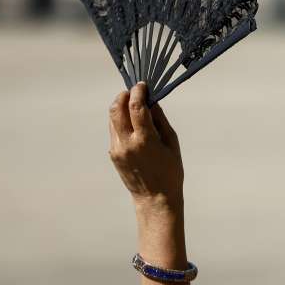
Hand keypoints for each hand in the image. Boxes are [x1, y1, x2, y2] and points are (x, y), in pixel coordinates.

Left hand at [108, 82, 183, 209]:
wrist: (155, 199)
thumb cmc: (170, 171)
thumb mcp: (172, 144)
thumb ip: (160, 120)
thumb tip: (151, 101)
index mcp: (145, 140)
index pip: (136, 106)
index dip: (138, 91)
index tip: (143, 85)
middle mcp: (127, 143)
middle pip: (116, 108)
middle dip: (124, 95)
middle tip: (133, 91)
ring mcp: (117, 149)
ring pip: (112, 118)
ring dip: (120, 107)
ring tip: (132, 105)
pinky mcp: (113, 154)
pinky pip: (114, 131)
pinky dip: (120, 121)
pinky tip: (131, 123)